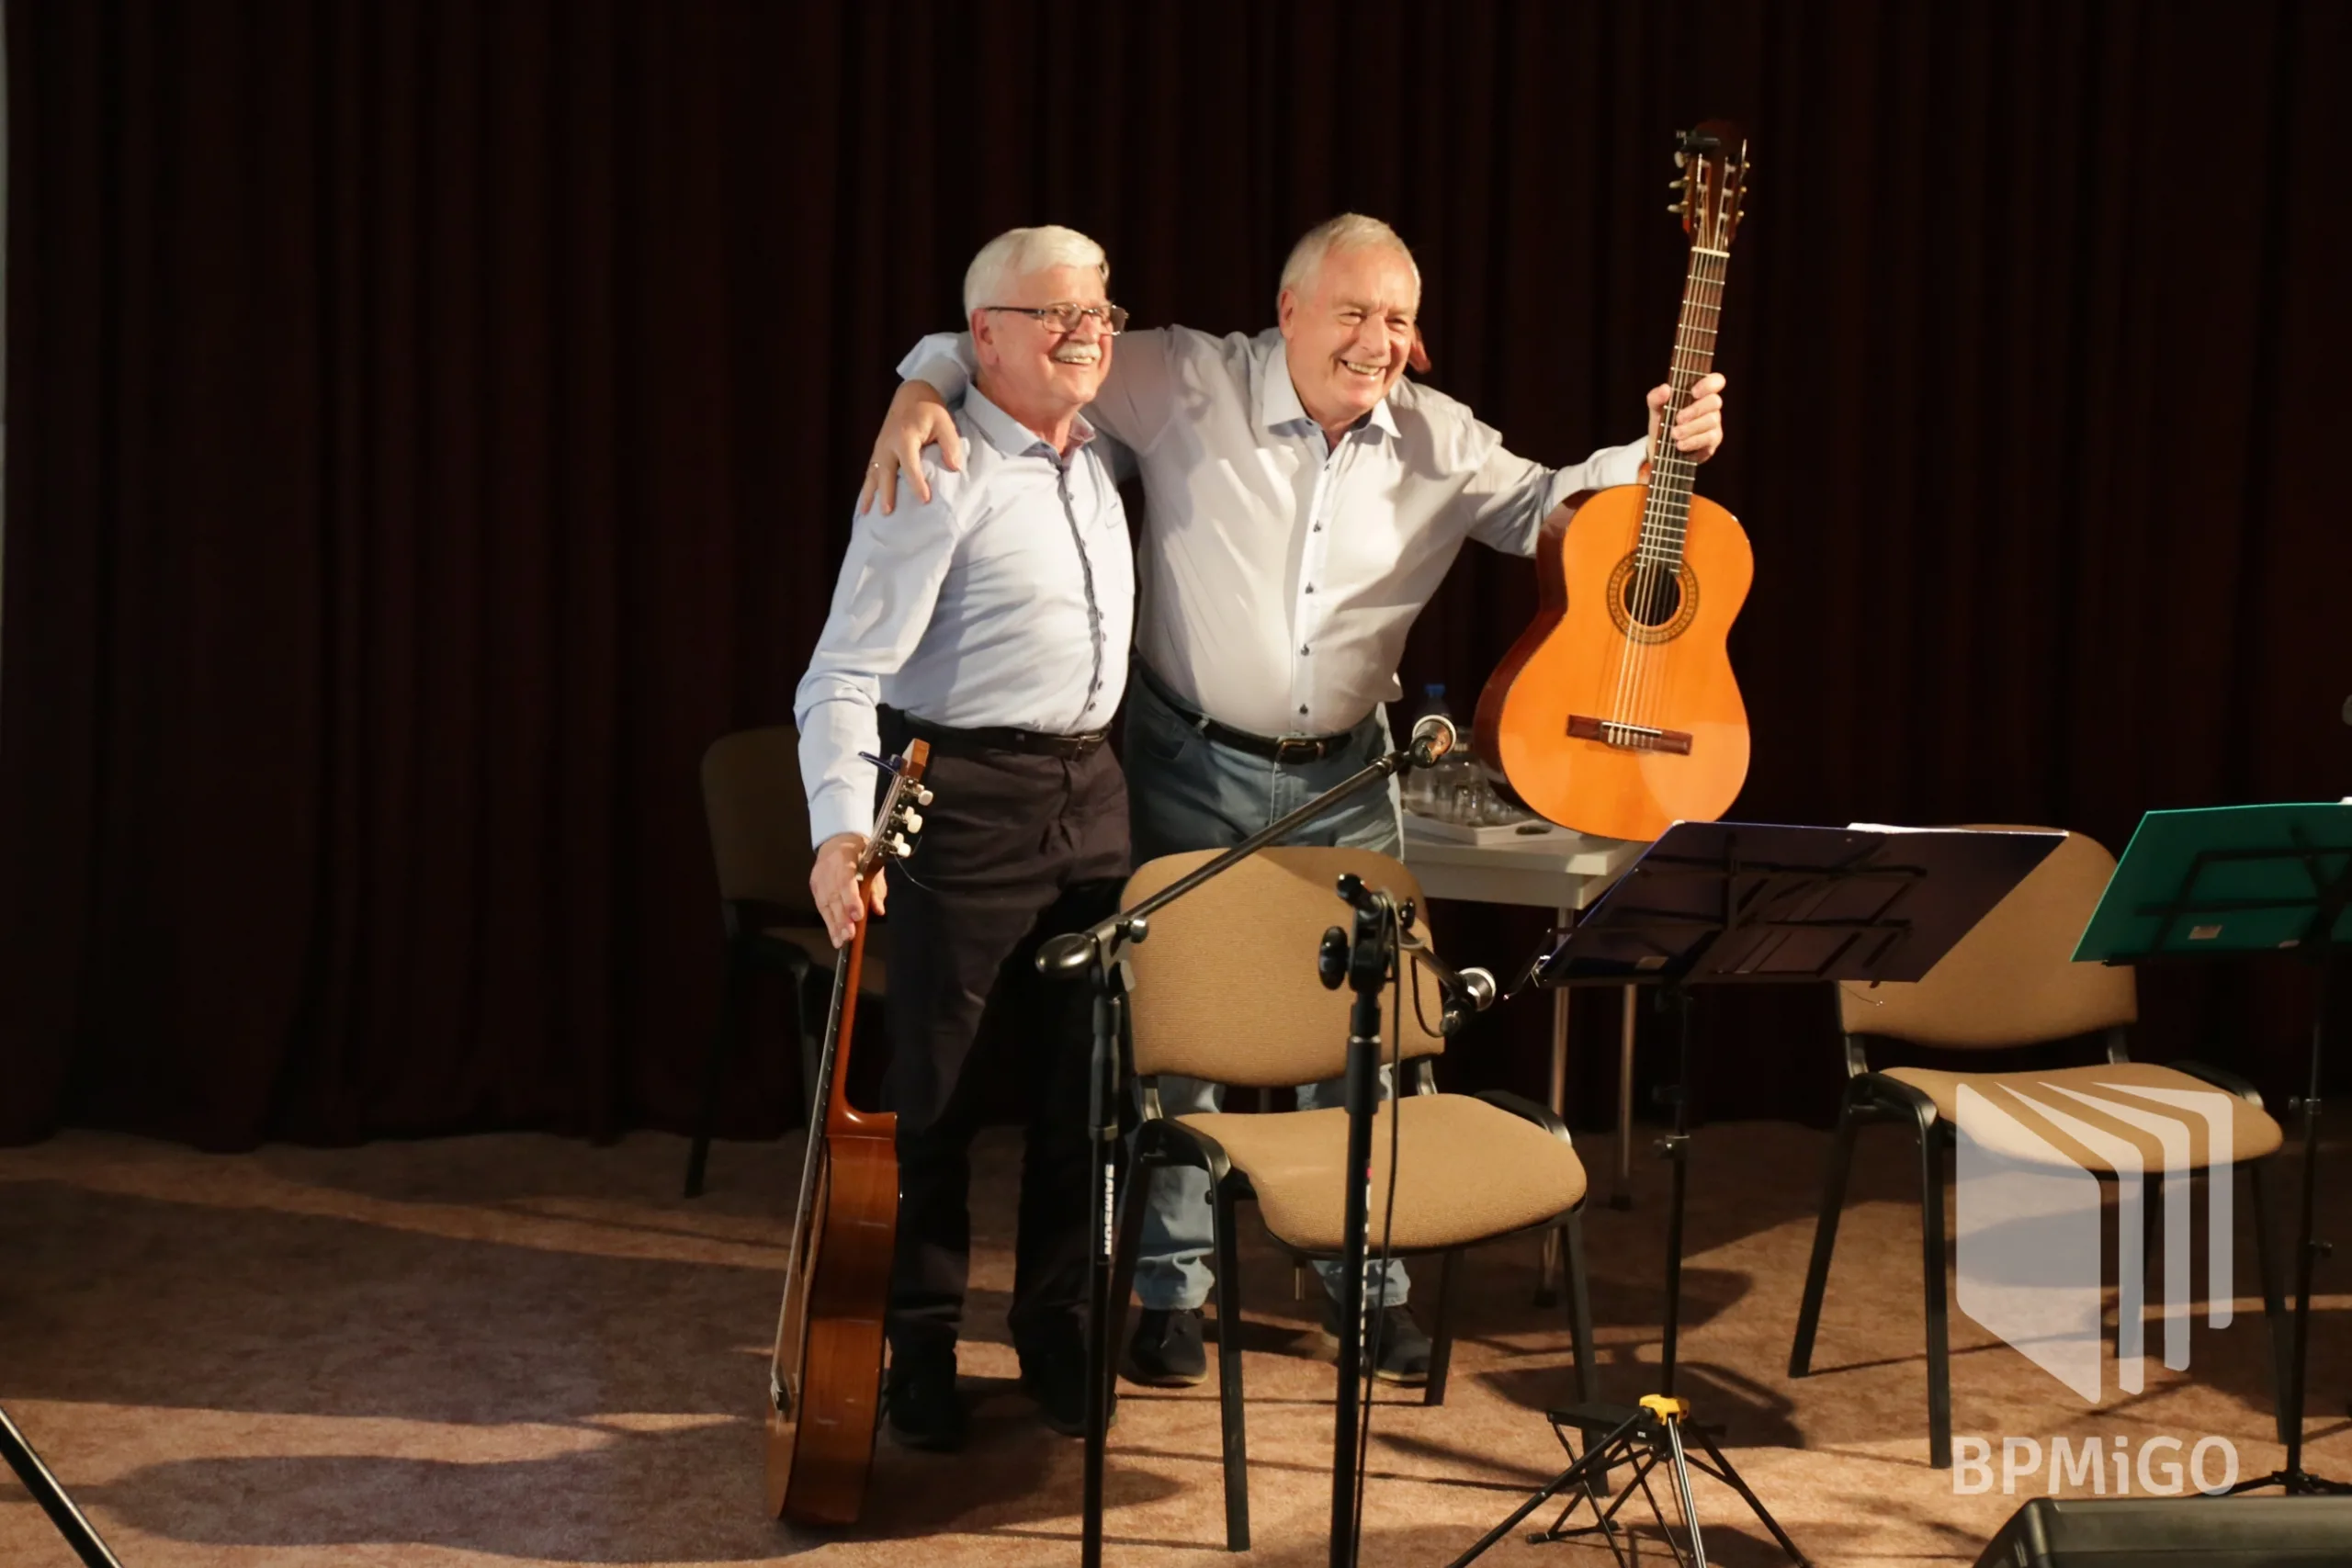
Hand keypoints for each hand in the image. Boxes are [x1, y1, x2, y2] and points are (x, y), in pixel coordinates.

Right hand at [810, 832, 886, 946]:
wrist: (837, 839)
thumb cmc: (860, 852)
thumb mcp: (874, 864)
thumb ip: (876, 887)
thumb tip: (879, 910)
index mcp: (844, 858)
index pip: (845, 880)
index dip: (850, 899)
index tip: (858, 916)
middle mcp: (828, 868)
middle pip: (833, 895)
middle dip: (841, 918)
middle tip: (849, 936)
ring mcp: (818, 877)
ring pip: (824, 903)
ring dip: (833, 924)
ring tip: (840, 942)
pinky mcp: (814, 886)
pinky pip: (820, 905)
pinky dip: (827, 921)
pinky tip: (833, 934)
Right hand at [857, 382, 962, 513]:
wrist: (911, 396)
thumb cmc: (930, 411)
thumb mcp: (945, 423)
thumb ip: (951, 444)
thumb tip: (955, 467)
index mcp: (905, 437)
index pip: (910, 464)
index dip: (917, 482)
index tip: (925, 499)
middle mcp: (888, 444)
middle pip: (884, 471)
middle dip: (886, 492)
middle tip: (888, 512)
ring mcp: (880, 448)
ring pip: (872, 473)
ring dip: (870, 494)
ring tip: (866, 513)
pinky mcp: (877, 451)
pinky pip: (869, 472)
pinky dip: (866, 488)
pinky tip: (864, 504)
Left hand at [1644, 371, 1726, 463]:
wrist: (1660, 446)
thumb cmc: (1663, 420)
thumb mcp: (1655, 408)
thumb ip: (1656, 397)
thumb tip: (1665, 389)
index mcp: (1700, 392)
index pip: (1716, 380)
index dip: (1709, 384)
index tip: (1693, 392)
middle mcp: (1710, 406)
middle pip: (1715, 401)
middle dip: (1695, 410)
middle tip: (1678, 419)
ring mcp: (1714, 423)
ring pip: (1711, 421)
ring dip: (1691, 428)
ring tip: (1674, 434)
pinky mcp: (1713, 440)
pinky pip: (1709, 438)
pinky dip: (1692, 441)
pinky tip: (1680, 444)